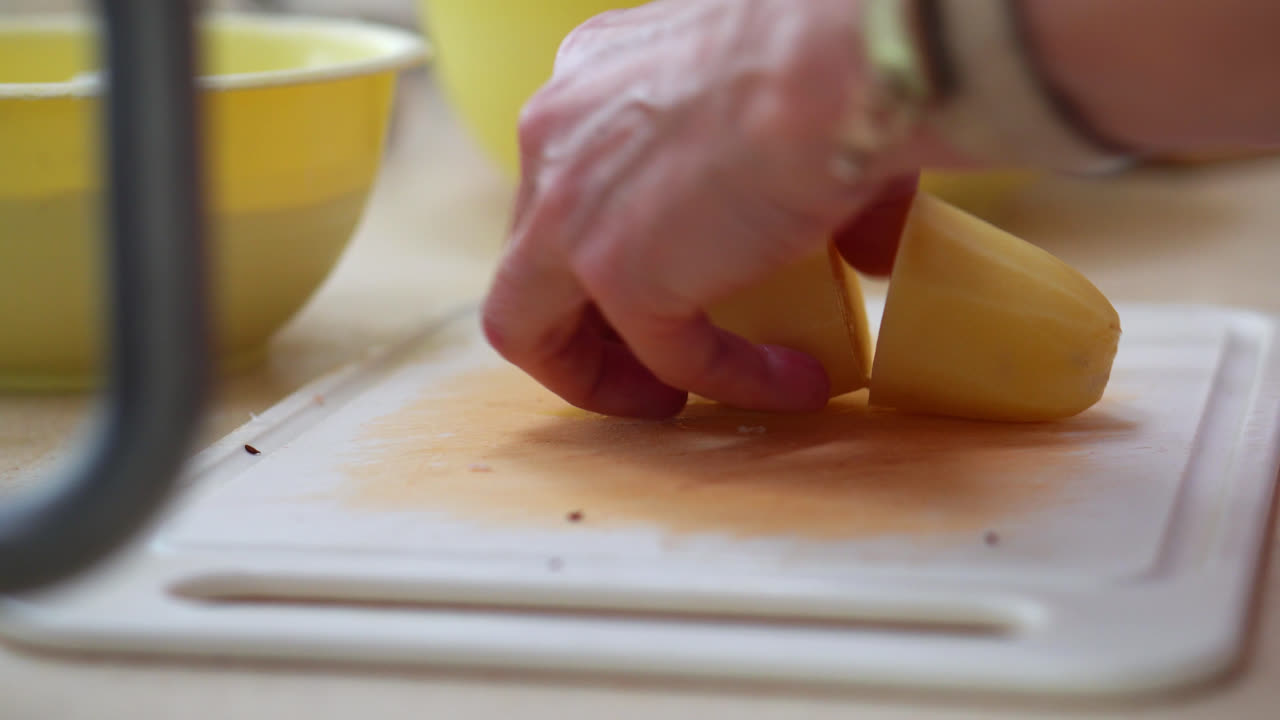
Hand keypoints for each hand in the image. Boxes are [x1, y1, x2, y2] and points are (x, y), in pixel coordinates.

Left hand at [482, 0, 955, 418]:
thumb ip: (790, 175)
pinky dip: (724, 379)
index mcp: (588, 84)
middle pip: (531, 257)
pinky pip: (663, 354)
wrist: (846, 56)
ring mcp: (568, 209)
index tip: (664, 280)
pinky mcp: (614, 272)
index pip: (562, 187)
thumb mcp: (779, 100)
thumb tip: (866, 248)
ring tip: (675, 399)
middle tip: (652, 355)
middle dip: (585, 320)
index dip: (602, 248)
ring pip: (528, 324)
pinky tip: (789, 382)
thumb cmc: (833, 51)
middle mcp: (556, 137)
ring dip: (601, 375)